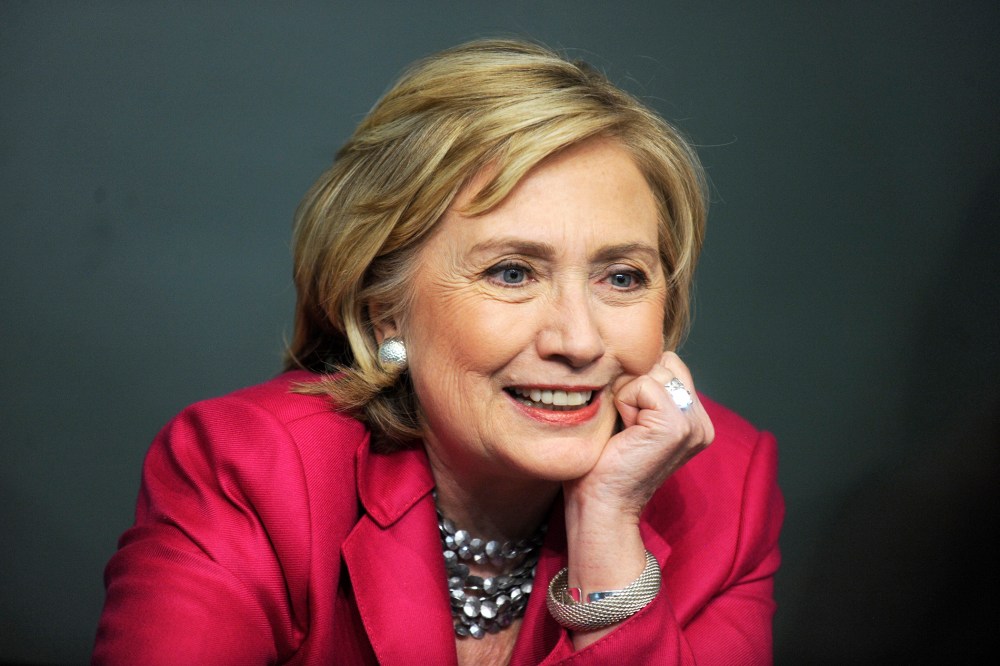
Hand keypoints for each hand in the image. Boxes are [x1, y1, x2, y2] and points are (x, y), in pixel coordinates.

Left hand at [565, 351, 714, 520]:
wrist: (600, 502)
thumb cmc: (604, 461)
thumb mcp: (632, 415)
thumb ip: (646, 386)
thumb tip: (637, 348)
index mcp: (695, 419)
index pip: (669, 363)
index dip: (637, 380)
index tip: (628, 419)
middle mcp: (702, 421)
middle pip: (664, 362)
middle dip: (634, 384)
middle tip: (626, 425)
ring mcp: (694, 424)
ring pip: (654, 370)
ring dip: (628, 394)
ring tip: (626, 429)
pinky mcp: (677, 425)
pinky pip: (644, 384)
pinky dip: (626, 402)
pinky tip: (626, 431)